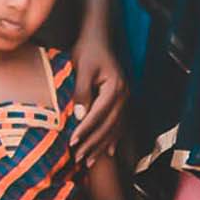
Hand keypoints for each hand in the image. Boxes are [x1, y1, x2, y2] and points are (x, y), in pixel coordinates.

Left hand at [69, 29, 126, 165]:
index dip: (86, 130)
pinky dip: (113, 139)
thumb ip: (82, 91)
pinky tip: (109, 152)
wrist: (99, 38)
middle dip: (93, 144)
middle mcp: (124, 96)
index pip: (98, 114)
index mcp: (115, 88)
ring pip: (114, 129)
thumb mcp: (82, 68)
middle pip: (108, 126)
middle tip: (78, 158)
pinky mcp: (122, 101)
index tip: (73, 141)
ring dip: (102, 146)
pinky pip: (119, 125)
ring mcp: (126, 100)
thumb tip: (80, 116)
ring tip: (89, 161)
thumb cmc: (88, 50)